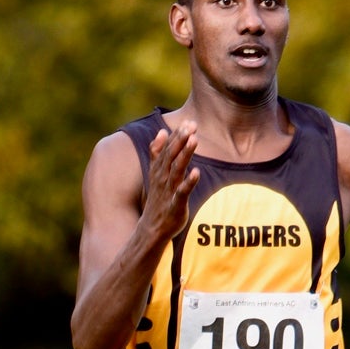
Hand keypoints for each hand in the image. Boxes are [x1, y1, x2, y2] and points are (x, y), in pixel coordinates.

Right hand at [144, 122, 199, 241]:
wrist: (152, 227)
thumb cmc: (158, 199)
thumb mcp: (156, 174)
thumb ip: (158, 152)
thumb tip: (162, 131)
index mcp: (159, 169)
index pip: (168, 148)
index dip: (177, 135)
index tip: (188, 121)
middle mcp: (163, 177)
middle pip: (172, 155)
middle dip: (181, 139)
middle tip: (191, 125)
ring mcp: (169, 191)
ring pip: (177, 169)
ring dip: (185, 154)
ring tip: (194, 140)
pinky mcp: (175, 205)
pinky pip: (182, 192)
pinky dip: (189, 182)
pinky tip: (197, 172)